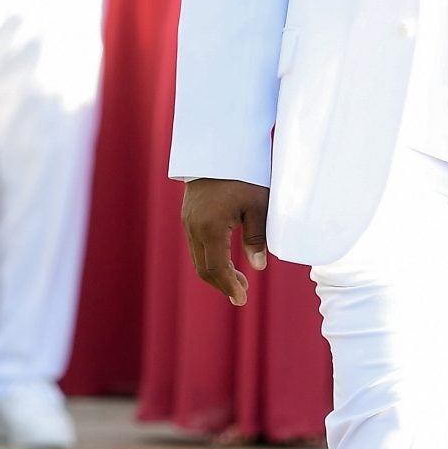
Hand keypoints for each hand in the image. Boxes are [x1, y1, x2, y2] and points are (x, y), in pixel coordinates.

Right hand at [181, 178, 270, 308]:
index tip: (241, 300)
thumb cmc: (244, 174)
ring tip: (239, 279)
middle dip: (223, 284)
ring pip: (199, 258)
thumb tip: (259, 267)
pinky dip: (210, 258)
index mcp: (211, 228)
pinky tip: (226, 259)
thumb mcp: (258, 204)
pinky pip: (197, 246)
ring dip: (217, 272)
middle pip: (204, 269)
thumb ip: (258, 237)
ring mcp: (188, 222)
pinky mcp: (189, 216)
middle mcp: (194, 228)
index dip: (229, 287)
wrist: (218, 148)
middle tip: (243, 293)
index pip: (216, 269)